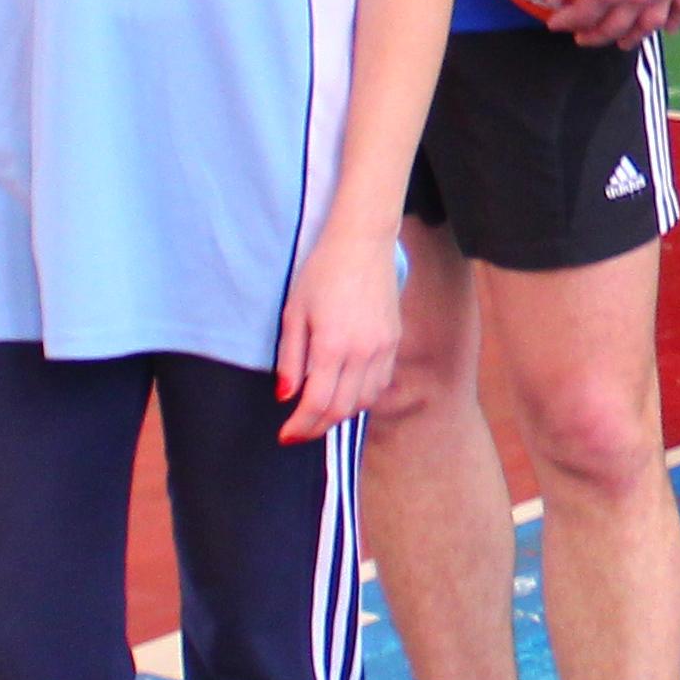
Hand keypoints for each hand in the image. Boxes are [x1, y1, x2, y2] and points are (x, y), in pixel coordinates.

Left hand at [274, 220, 404, 441]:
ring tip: (320, 412)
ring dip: (341, 414)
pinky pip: (379, 383)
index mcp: (332, 345)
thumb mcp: (294, 312)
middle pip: (342, 410)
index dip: (300, 426)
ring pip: (364, 401)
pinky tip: (345, 392)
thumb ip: (290, 359)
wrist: (362, 243)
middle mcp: (362, 352)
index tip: (285, 436)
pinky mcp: (394, 341)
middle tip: (299, 432)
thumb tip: (286, 397)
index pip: (317, 403)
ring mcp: (383, 348)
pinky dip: (362, 397)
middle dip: (317, 427)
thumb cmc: (321, 273)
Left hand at [542, 0, 679, 47]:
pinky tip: (667, 29)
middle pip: (613, 27)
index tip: (555, 24)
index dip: (565, 23)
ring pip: (647, 26)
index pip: (583, 15)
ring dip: (632, 38)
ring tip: (621, 43)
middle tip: (582, 38)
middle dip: (594, 36)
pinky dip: (674, 23)